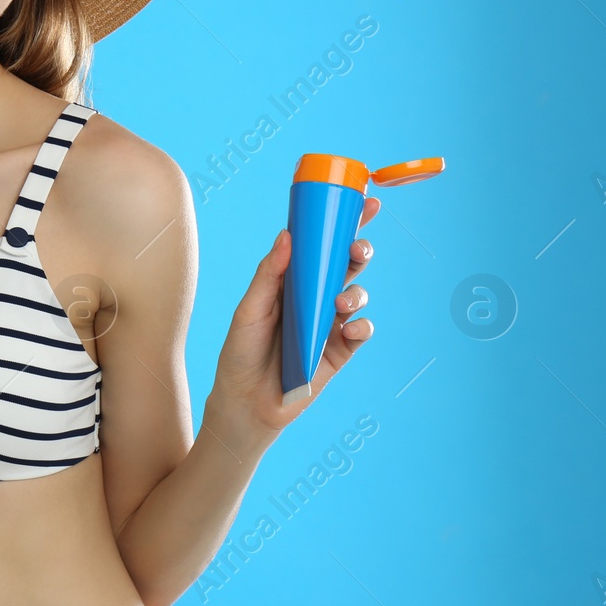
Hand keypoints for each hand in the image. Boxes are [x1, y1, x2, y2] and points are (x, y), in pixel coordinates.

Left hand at [207, 197, 380, 440]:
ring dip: (356, 290)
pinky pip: (361, 332)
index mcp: (290, 281)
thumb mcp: (249, 310)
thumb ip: (269, 275)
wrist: (246, 405)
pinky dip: (361, 327)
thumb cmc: (240, 353)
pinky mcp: (339, 352)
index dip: (342, 223)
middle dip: (358, 250)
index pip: (319, 246)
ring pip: (357, 294)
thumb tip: (287, 234)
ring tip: (340, 301)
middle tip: (356, 249)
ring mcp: (329, 324)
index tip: (364, 201)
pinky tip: (348, 328)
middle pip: (344, 265)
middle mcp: (313, 298)